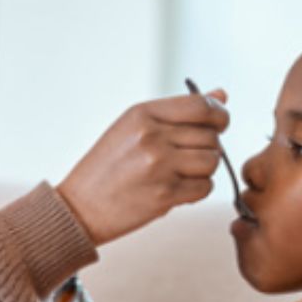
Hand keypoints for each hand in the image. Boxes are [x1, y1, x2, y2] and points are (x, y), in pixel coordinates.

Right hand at [57, 89, 228, 244]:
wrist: (80, 207)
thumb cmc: (107, 166)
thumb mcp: (134, 127)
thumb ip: (178, 111)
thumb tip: (221, 94)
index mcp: (143, 113)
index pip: (202, 105)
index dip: (219, 114)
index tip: (219, 123)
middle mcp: (152, 136)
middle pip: (211, 135)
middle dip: (208, 146)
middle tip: (187, 156)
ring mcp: (159, 165)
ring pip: (212, 161)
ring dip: (204, 169)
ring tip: (181, 173)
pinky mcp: (164, 194)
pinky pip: (205, 188)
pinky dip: (197, 191)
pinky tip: (177, 189)